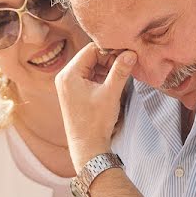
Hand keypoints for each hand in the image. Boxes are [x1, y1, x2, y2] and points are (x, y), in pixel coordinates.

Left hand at [55, 43, 135, 172]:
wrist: (87, 147)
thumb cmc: (95, 122)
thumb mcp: (110, 93)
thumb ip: (120, 70)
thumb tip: (130, 53)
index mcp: (69, 74)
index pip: (91, 49)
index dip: (110, 50)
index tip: (126, 54)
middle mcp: (65, 77)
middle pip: (90, 57)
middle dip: (109, 59)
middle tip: (126, 64)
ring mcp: (68, 85)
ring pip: (91, 67)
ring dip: (107, 68)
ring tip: (122, 74)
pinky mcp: (74, 92)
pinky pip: (89, 77)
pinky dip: (102, 77)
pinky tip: (114, 83)